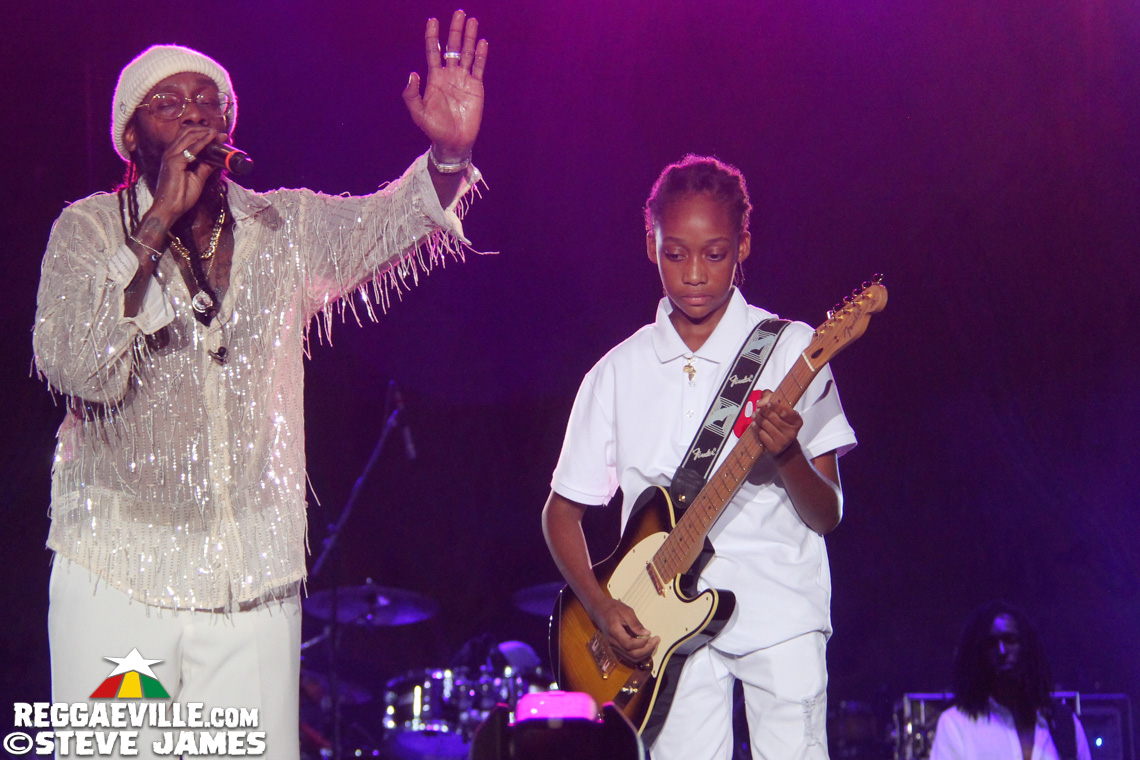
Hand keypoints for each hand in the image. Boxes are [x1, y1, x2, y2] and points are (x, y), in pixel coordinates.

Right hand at [150, 126, 225, 223]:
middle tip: (222, 135)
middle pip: (188, 132)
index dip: (204, 133)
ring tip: (218, 134)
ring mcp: (171, 156)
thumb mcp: (197, 179)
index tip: (220, 136)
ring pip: (188, 136)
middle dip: (206, 131)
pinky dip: (202, 142)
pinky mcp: (174, 162)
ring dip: (205, 133)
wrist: (169, 209)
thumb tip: (217, 160)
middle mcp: (171, 152)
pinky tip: (211, 139)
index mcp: (174, 155)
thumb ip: (205, 167)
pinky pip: (191, 148)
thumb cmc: (180, 196)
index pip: (188, 136)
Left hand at [402, 10, 487, 159]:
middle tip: (459, 13)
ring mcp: (463, 80)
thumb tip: (412, 74)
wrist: (454, 142)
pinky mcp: (476, 87)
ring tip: (472, 21)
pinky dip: (480, 55)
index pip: (433, 51)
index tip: (432, 21)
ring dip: (469, 38)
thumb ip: (413, 95)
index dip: (432, 36)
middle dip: (455, 30)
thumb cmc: (434, 129)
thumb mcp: (419, 113)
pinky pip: (478, 68)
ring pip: (466, 53)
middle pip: (452, 47)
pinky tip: (482, 43)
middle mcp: (449, 75)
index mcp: (435, 78)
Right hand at [590, 597, 659, 665]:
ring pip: (631, 658)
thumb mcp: (626, 611)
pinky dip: (639, 654)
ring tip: (653, 643)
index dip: (642, 643)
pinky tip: (646, 646)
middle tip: (656, 640)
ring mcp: (614, 647)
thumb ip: (636, 624)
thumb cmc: (612, 608)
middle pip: (632, 655)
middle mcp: (613, 642)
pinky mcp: (617, 648)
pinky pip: (629, 656)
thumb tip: (646, 633)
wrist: (599, 610)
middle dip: (647, 649)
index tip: (650, 635)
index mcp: (614, 632)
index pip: (629, 645)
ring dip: (644, 653)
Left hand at [753, 391, 802, 458]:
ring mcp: (783, 441)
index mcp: (797, 421)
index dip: (775, 406)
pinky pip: (761, 434)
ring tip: (754, 415)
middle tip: (757, 409)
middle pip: (773, 417)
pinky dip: (755, 428)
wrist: (783, 447)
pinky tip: (753, 424)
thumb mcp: (780, 411)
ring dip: (757, 418)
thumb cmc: (781, 424)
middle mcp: (792, 432)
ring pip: (766, 425)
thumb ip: (770, 398)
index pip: (784, 411)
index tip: (767, 403)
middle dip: (763, 411)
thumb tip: (760, 402)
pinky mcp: (774, 448)